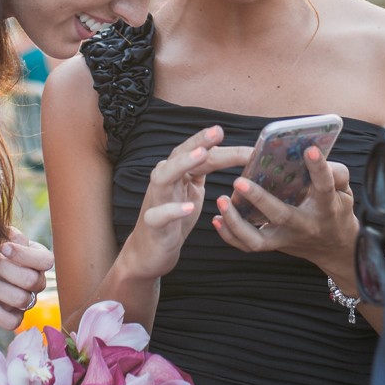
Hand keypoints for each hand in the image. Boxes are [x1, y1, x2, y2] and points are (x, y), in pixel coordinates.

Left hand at [0, 227, 53, 328]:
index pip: (46, 260)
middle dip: (6, 270)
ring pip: (21, 300)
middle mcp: (37, 282)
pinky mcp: (14, 318)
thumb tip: (8, 233)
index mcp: (38, 260)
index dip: (24, 255)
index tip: (2, 247)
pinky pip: (11, 322)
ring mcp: (27, 301)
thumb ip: (5, 235)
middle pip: (32, 281)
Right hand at [119, 126, 251, 281]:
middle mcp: (164, 181)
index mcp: (177, 173)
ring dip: (182, 164)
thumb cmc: (174, 220)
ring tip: (202, 155)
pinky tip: (189, 207)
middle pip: (179, 155)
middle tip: (219, 131)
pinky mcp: (153, 225)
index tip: (235, 133)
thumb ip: (204, 170)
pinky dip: (173, 209)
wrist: (149, 252)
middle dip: (199, 142)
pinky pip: (159, 215)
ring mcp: (156, 201)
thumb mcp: (193, 191)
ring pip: (164, 177)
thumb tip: (230, 151)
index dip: (215, 144)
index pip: (197, 152)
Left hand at [214, 145, 358, 277]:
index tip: (310, 149)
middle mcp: (305, 225)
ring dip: (236, 222)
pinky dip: (229, 234)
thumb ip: (336, 172)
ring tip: (221, 200)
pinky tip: (217, 218)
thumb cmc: (336, 210)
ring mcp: (286, 239)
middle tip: (239, 181)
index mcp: (326, 208)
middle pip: (282, 216)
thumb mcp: (345, 191)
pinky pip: (248, 245)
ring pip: (258, 240)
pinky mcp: (274, 246)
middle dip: (259, 199)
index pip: (324, 187)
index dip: (319, 169)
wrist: (334, 247)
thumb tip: (316, 151)